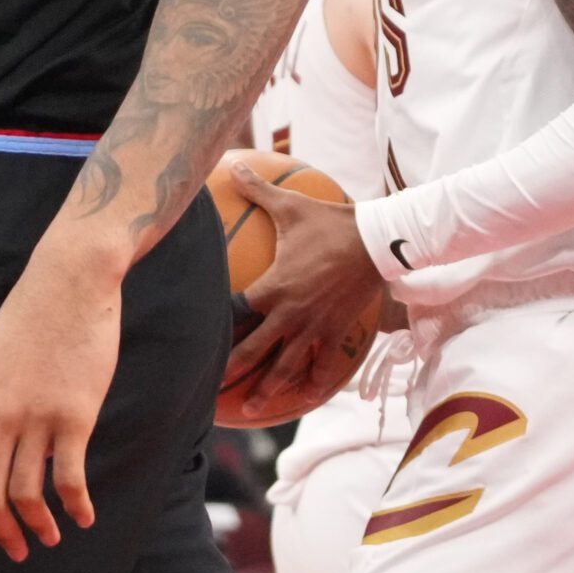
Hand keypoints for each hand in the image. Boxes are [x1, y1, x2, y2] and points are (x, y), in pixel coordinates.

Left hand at [0, 236, 122, 561]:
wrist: (68, 284)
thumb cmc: (24, 322)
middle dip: (0, 534)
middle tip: (14, 550)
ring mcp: (35, 418)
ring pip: (28, 494)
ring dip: (39, 526)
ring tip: (50, 536)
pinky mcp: (75, 415)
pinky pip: (70, 477)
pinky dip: (76, 506)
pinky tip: (83, 517)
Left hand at [219, 162, 386, 416]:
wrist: (379, 242)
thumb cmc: (331, 222)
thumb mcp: (291, 205)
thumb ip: (258, 189)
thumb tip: (233, 163)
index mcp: (273, 287)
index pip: (234, 312)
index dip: (213, 328)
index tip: (194, 341)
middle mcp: (290, 313)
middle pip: (253, 350)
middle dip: (230, 371)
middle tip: (208, 390)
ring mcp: (315, 327)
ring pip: (286, 366)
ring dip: (268, 389)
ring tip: (251, 409)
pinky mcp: (336, 332)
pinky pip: (325, 365)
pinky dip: (315, 383)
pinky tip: (306, 397)